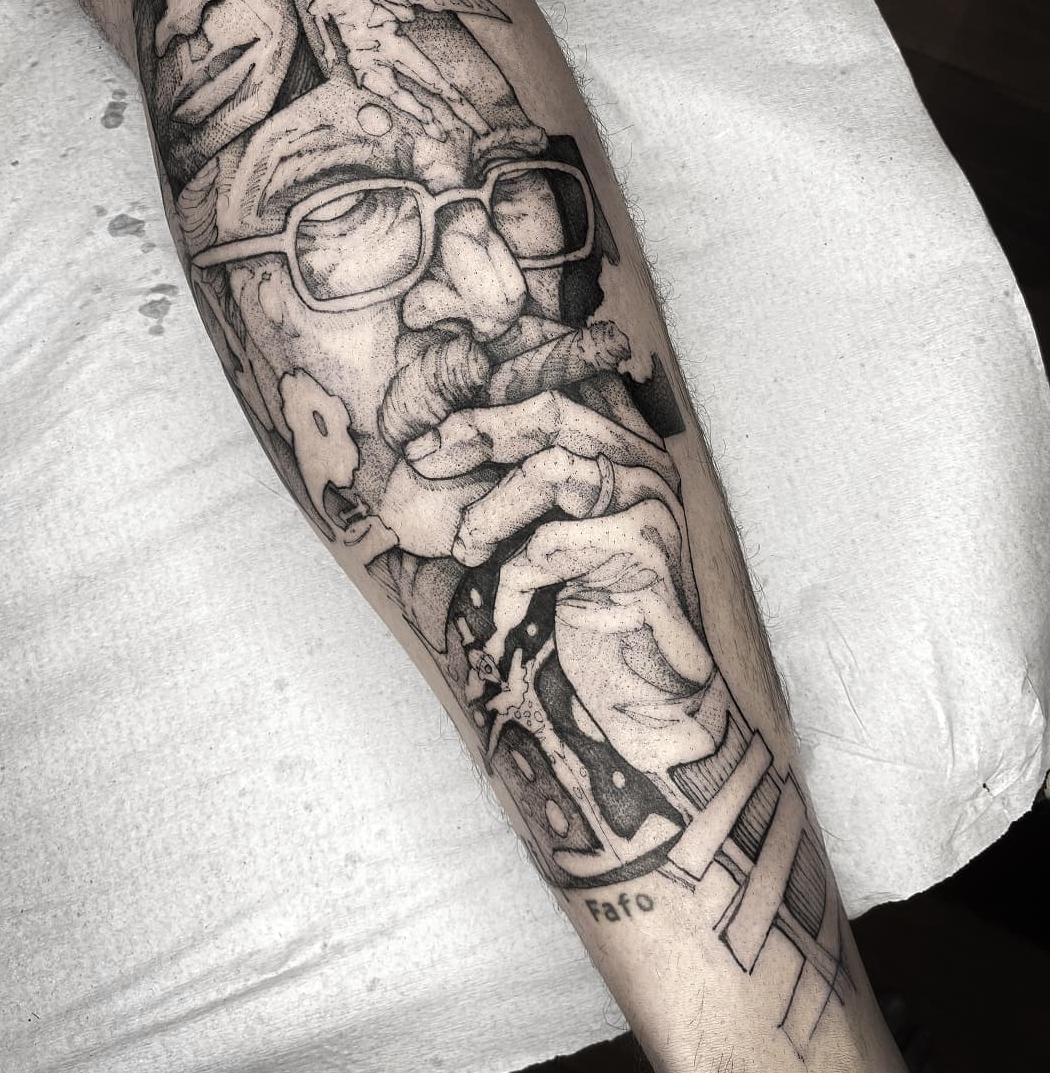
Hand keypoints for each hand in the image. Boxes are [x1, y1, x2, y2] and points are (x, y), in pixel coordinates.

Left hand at [405, 390, 717, 778]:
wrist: (646, 690)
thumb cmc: (586, 602)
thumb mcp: (547, 525)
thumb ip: (519, 472)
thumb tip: (435, 437)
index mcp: (622, 442)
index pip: (562, 382)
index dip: (494, 384)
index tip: (428, 421)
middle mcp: (645, 462)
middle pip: (553, 411)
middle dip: (476, 430)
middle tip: (420, 458)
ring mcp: (651, 504)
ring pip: (552, 471)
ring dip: (491, 511)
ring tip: (466, 546)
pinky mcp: (644, 554)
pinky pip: (553, 545)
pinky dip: (515, 576)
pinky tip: (507, 609)